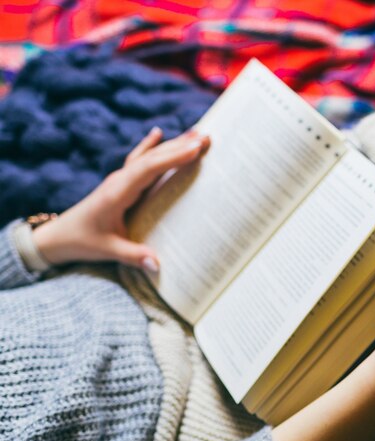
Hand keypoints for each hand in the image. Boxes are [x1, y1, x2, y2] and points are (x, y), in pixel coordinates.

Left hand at [32, 127, 210, 269]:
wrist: (58, 236)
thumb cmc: (83, 242)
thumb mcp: (108, 250)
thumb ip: (133, 256)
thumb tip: (158, 265)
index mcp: (117, 193)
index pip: (148, 170)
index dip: (171, 158)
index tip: (194, 149)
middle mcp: (119, 181)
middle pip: (152, 158)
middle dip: (180, 146)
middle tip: (207, 138)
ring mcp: (120, 180)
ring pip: (148, 156)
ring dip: (172, 145)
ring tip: (196, 134)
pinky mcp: (120, 184)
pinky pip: (138, 160)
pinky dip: (149, 146)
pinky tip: (158, 132)